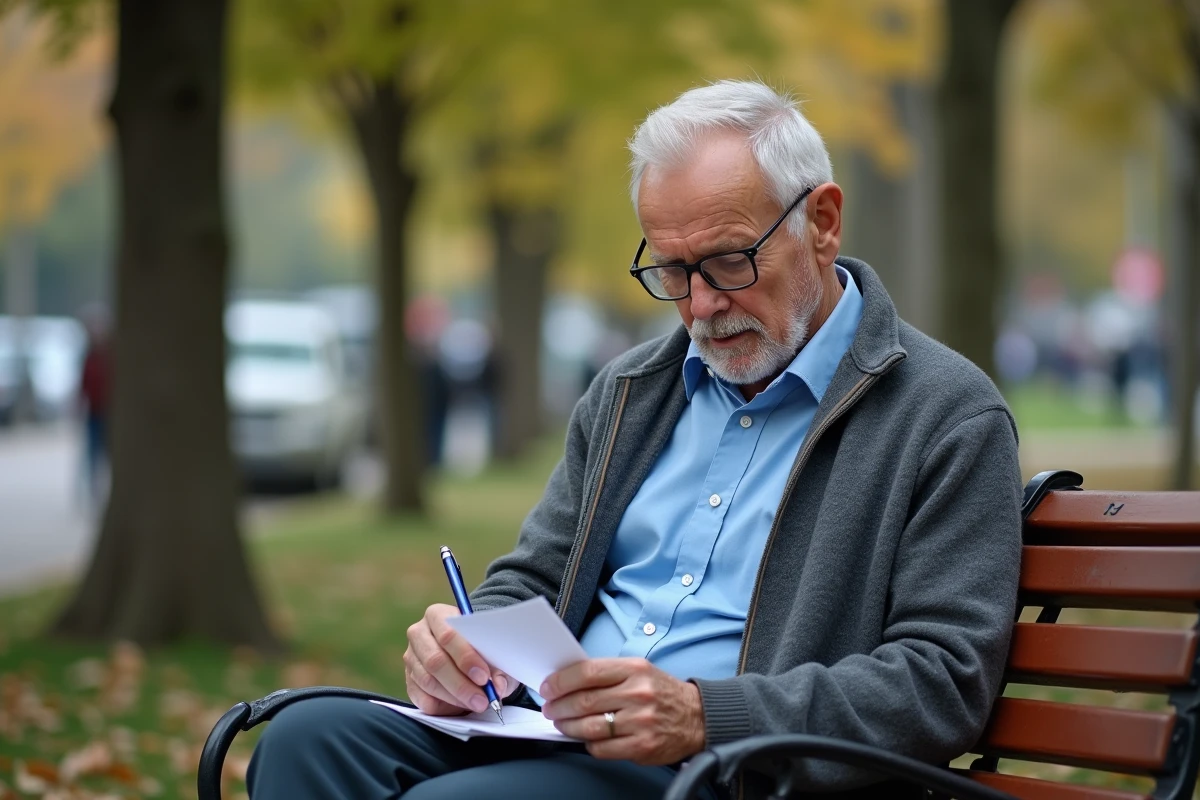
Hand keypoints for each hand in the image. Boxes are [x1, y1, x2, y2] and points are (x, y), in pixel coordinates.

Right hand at [404, 603, 515, 715]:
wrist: (466, 649)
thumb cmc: (481, 645)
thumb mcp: (492, 648)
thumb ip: (496, 664)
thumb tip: (497, 686)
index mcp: (437, 615)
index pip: (448, 635)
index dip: (466, 658)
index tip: (484, 677)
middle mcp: (419, 633)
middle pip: (435, 661)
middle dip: (461, 684)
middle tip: (482, 699)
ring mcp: (411, 657)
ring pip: (428, 682)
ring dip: (455, 698)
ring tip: (477, 704)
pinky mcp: (409, 680)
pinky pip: (422, 699)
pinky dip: (443, 707)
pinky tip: (461, 707)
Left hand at [540, 658, 704, 764]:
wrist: (697, 717)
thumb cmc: (662, 692)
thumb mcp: (640, 671)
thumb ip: (608, 674)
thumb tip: (569, 681)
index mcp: (634, 669)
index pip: (587, 672)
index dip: (561, 681)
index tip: (548, 687)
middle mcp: (637, 694)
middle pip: (584, 701)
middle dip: (559, 707)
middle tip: (550, 708)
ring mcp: (640, 721)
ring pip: (589, 727)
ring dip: (568, 727)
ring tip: (562, 724)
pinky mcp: (642, 746)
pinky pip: (602, 748)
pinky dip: (588, 744)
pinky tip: (588, 738)